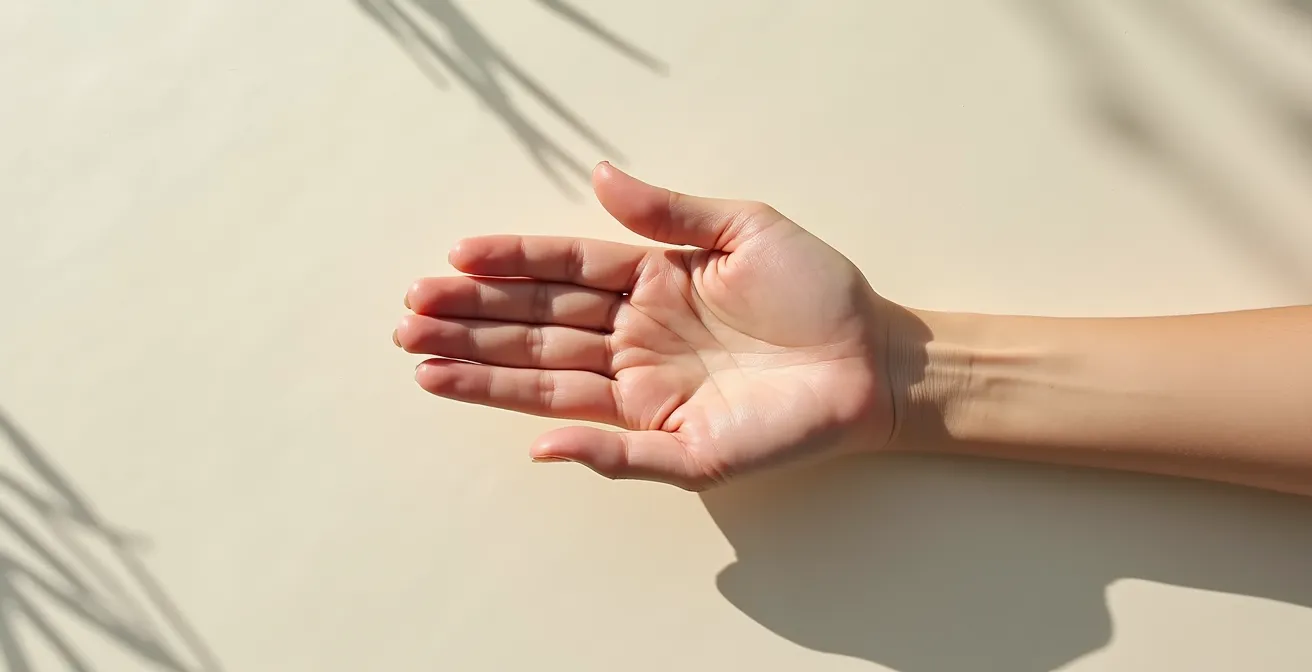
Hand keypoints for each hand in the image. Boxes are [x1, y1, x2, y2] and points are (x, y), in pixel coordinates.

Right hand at [397, 163, 901, 489]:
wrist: (876, 359)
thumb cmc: (818, 292)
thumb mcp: (745, 229)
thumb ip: (669, 212)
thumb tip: (599, 175)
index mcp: (650, 285)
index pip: (563, 272)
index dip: (509, 264)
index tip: (454, 257)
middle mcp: (638, 341)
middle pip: (540, 329)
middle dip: (474, 322)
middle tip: (410, 314)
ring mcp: (654, 398)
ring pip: (556, 385)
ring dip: (491, 376)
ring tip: (425, 363)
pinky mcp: (684, 449)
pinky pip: (622, 452)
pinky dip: (581, 449)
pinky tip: (533, 439)